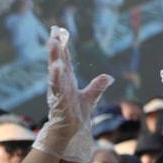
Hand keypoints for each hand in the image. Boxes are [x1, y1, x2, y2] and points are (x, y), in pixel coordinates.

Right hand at [32, 27, 113, 161]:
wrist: (72, 131)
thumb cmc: (76, 114)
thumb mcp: (90, 98)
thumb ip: (98, 86)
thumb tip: (109, 77)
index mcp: (67, 80)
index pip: (64, 59)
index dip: (62, 46)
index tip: (58, 31)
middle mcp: (61, 82)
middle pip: (58, 61)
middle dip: (56, 47)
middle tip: (54, 32)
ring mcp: (59, 90)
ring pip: (55, 70)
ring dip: (54, 57)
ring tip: (53, 43)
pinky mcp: (58, 99)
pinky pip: (56, 86)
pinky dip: (56, 77)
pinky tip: (56, 67)